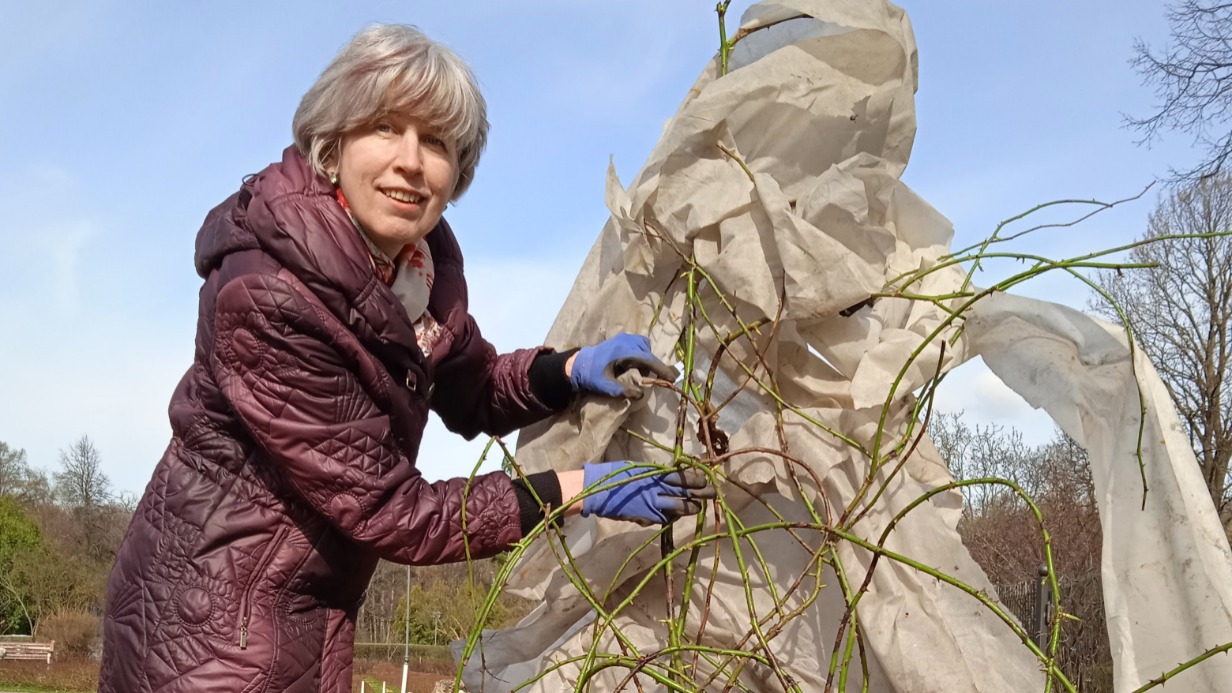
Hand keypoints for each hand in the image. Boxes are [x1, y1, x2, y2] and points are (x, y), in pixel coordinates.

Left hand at [568, 333, 677, 397]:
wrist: (578, 363)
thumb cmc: (591, 375)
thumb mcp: (605, 386)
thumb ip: (622, 390)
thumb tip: (641, 394)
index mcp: (624, 351)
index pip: (649, 359)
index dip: (662, 369)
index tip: (672, 378)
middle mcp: (627, 341)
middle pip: (649, 353)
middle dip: (652, 366)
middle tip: (648, 380)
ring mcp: (625, 337)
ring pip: (645, 348)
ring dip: (646, 359)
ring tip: (638, 373)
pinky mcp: (622, 338)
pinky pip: (639, 344)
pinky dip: (641, 354)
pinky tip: (632, 365)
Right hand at [580, 461, 714, 524]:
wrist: (597, 490)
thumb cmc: (615, 475)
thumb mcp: (639, 469)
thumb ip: (656, 474)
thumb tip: (672, 476)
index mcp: (655, 474)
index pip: (683, 476)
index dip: (697, 479)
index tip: (706, 479)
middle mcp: (657, 488)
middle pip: (687, 492)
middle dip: (702, 493)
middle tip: (713, 493)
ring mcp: (653, 504)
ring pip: (680, 507)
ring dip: (691, 507)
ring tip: (697, 507)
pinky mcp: (647, 516)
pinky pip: (665, 517)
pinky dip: (671, 515)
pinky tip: (674, 514)